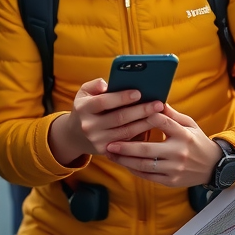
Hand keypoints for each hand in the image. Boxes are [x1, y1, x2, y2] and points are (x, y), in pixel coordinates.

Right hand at [48, 77, 164, 166]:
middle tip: (158, 104)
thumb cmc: (85, 108)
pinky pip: (127, 141)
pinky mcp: (106, 151)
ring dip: (145, 123)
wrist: (75, 135)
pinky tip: (152, 126)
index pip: (103, 102)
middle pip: (119, 118)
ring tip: (160, 114)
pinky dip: (141, 133)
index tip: (139, 92)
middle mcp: (89, 126)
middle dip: (140, 110)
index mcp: (83, 108)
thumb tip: (105, 84)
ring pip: (126, 131)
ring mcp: (97, 140)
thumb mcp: (84, 93)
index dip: (121, 98)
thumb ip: (94, 85)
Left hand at [105, 104, 220, 187]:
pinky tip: (123, 164)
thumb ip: (172, 115)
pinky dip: (134, 170)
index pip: (162, 123)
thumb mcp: (189, 124)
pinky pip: (148, 176)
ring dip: (125, 161)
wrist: (214, 166)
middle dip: (125, 147)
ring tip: (111, 154)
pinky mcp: (171, 181)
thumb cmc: (197, 141)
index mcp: (183, 135)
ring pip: (144, 165)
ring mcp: (174, 169)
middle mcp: (178, 152)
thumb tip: (154, 101)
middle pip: (147, 149)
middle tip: (109, 143)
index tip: (127, 114)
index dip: (145, 117)